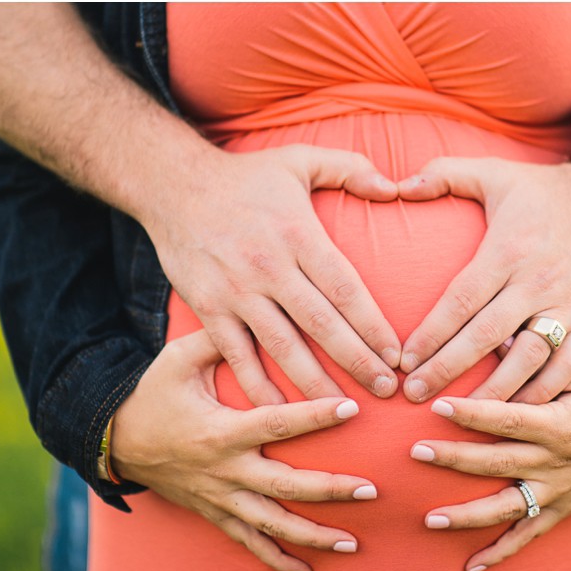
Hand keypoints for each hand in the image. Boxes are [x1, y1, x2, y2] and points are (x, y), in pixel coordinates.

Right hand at [112, 329, 377, 570]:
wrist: (115, 440)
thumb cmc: (153, 394)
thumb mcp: (179, 360)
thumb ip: (220, 340)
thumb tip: (259, 319)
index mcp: (220, 430)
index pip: (277, 424)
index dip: (316, 416)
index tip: (353, 408)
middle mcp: (224, 471)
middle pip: (284, 486)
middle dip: (330, 490)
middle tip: (370, 490)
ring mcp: (220, 498)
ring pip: (271, 525)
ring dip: (313, 535)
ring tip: (352, 542)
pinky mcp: (215, 513)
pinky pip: (248, 543)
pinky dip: (277, 561)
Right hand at [141, 144, 401, 405]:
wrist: (172, 184)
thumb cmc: (246, 176)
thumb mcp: (300, 159)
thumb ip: (350, 168)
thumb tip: (394, 186)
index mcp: (298, 233)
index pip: (345, 289)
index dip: (374, 326)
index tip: (397, 355)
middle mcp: (269, 266)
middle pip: (322, 324)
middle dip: (357, 361)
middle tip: (386, 391)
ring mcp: (236, 290)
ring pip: (282, 346)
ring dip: (315, 382)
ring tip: (344, 410)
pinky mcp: (208, 307)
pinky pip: (237, 354)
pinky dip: (257, 384)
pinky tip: (281, 410)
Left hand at [397, 158, 570, 403]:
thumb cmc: (542, 190)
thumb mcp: (494, 172)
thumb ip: (444, 174)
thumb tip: (399, 184)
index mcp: (508, 250)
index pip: (462, 300)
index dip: (431, 333)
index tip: (404, 359)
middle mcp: (537, 282)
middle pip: (485, 335)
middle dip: (447, 369)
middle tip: (414, 394)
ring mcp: (567, 305)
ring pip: (527, 358)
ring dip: (494, 390)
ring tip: (460, 415)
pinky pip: (569, 364)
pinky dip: (545, 390)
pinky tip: (517, 412)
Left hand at [409, 362, 570, 570]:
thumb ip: (537, 358)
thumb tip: (496, 337)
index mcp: (557, 424)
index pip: (509, 418)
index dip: (473, 414)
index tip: (438, 406)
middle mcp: (553, 462)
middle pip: (498, 462)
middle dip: (455, 459)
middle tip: (416, 452)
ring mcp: (554, 491)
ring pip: (507, 507)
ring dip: (467, 515)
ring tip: (429, 519)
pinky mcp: (557, 511)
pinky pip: (527, 536)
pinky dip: (499, 553)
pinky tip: (469, 566)